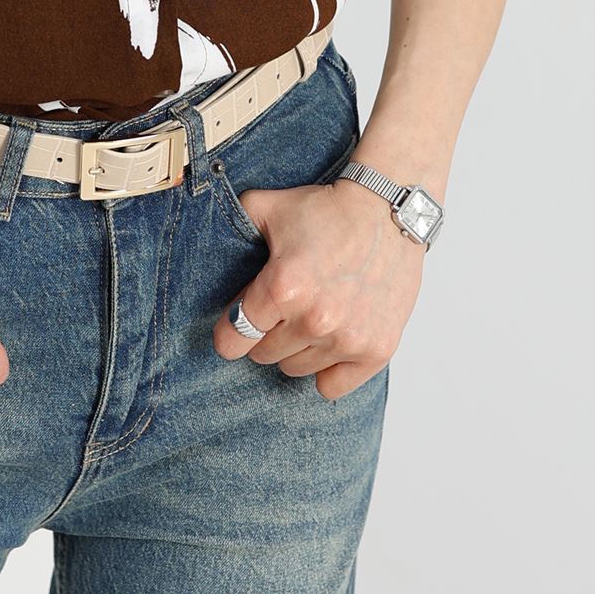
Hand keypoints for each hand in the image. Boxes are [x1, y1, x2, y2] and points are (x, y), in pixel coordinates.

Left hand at [213, 175, 426, 398]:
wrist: (388, 211)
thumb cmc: (326, 210)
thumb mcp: (266, 207)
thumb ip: (231, 227)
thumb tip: (206, 246)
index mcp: (283, 286)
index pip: (232, 339)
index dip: (228, 331)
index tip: (235, 324)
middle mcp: (315, 318)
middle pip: (263, 354)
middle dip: (265, 333)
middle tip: (282, 307)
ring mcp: (348, 338)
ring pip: (295, 369)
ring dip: (295, 348)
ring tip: (310, 315)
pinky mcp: (377, 350)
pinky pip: (332, 386)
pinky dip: (327, 369)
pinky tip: (330, 340)